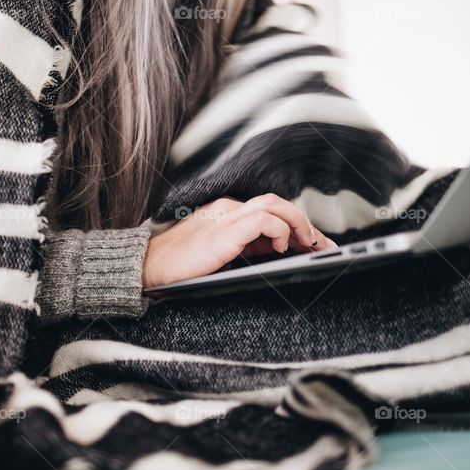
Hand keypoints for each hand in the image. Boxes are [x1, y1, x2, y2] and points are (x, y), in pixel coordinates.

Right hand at [142, 194, 335, 287]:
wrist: (148, 267)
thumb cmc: (181, 265)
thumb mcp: (221, 252)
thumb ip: (247, 245)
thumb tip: (280, 248)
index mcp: (228, 212)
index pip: (271, 209)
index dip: (297, 224)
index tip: (315, 243)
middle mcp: (229, 208)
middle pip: (277, 202)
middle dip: (304, 222)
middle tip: (321, 245)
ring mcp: (226, 217)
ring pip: (275, 205)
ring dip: (298, 223)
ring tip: (308, 243)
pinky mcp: (224, 232)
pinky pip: (263, 219)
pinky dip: (279, 230)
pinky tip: (281, 246)